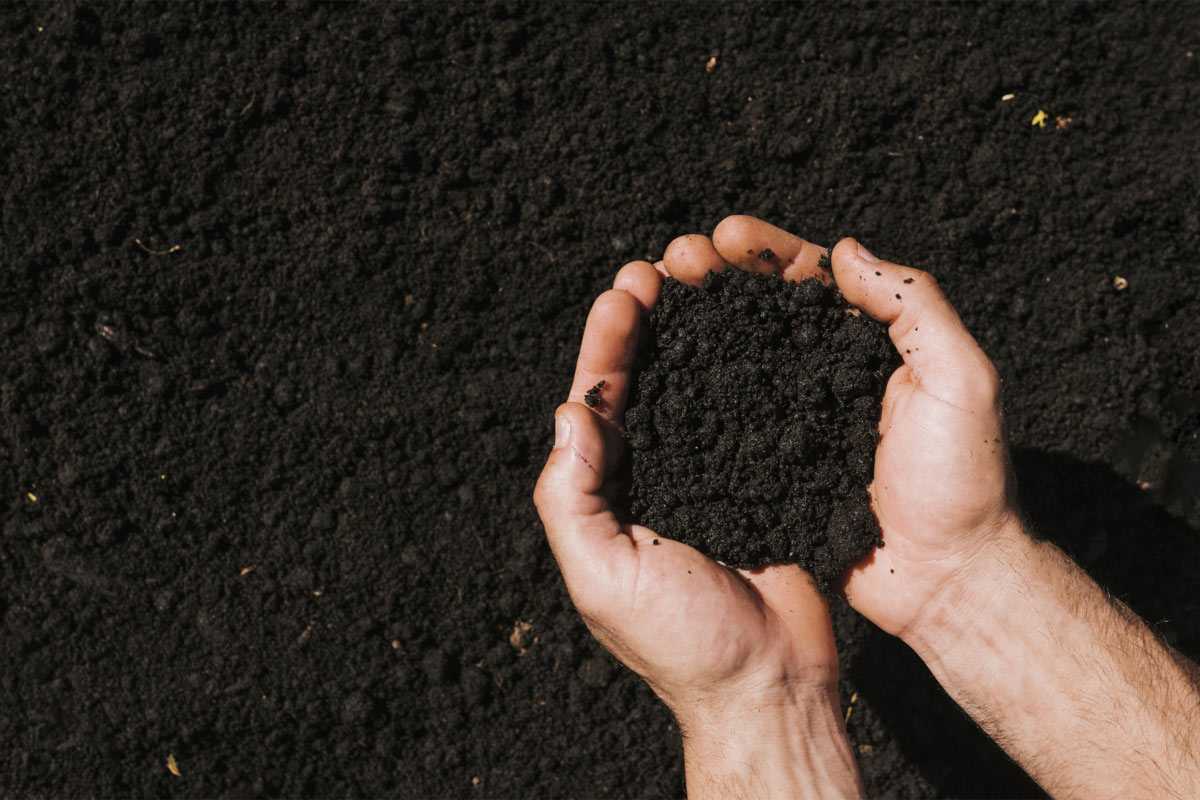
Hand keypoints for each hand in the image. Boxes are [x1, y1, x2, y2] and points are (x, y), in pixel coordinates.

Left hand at [533, 257, 860, 796]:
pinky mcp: (763, 478)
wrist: (772, 682)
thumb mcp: (604, 574)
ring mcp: (711, 474)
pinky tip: (754, 328)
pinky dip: (747, 368)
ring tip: (700, 280)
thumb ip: (572, 497)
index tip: (622, 294)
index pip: (597, 406)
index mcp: (609, 496)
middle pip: (644, 383)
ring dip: (693, 334)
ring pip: (696, 387)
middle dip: (644, 325)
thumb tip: (568, 413)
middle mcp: (656, 476)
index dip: (604, 348)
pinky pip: (751, 412)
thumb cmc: (684, 641)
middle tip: (656, 269)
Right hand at [679, 216, 1016, 637]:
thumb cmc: (964, 482)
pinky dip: (694, 391)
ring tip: (654, 298)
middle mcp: (829, 378)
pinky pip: (728, 421)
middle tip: (676, 259)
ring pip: (737, 359)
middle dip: (717, 279)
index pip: (815, 281)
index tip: (724, 236)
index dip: (768, 253)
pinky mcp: (774, 468)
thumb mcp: (960, 380)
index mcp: (874, 348)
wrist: (946, 583)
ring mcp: (797, 423)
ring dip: (695, 324)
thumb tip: (844, 250)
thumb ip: (913, 307)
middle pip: (763, 312)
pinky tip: (658, 369)